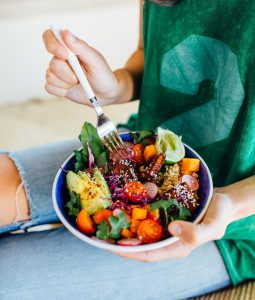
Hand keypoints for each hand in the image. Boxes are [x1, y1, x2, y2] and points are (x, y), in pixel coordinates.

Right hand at [43, 29, 119, 105]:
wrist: (105, 94)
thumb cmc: (102, 75)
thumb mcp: (95, 61)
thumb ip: (81, 47)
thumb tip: (65, 33)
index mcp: (70, 47)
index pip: (50, 36)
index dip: (53, 45)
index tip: (65, 55)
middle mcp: (61, 59)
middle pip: (53, 62)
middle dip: (67, 73)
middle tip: (80, 77)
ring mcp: (57, 72)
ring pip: (50, 76)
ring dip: (66, 83)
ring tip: (78, 83)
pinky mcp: (56, 86)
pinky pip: (49, 87)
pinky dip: (61, 91)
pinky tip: (71, 89)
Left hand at [114, 189, 234, 261]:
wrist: (221, 201)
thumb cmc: (219, 215)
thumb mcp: (213, 226)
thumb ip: (195, 232)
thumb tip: (171, 228)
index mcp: (176, 247)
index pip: (147, 254)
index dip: (128, 252)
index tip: (110, 246)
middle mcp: (166, 238)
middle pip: (138, 243)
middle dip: (119, 239)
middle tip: (100, 231)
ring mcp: (163, 225)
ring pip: (139, 228)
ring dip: (123, 224)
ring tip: (106, 216)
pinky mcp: (163, 213)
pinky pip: (146, 214)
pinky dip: (134, 211)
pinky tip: (123, 202)